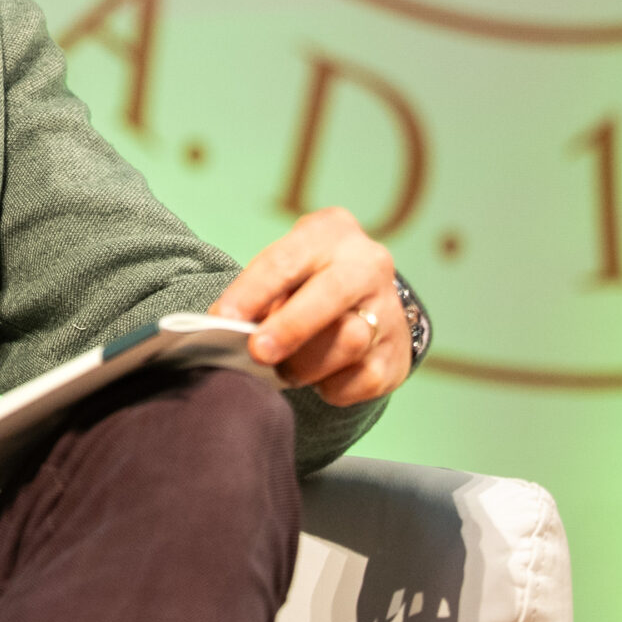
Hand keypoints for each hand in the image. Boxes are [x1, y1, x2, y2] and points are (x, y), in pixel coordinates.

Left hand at [211, 209, 410, 407]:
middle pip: (332, 296)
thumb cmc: (311, 279)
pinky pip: (360, 380)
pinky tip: (320, 377)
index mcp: (331, 234)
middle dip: (290, 327)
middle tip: (257, 352)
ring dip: (306, 364)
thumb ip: (262, 292)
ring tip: (284, 370)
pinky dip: (331, 386)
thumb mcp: (288, 266)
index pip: (286, 261)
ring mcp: (389, 312)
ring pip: (349, 342)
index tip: (223, 319)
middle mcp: (369, 267)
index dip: (252, 291)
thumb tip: (228, 329)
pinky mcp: (398, 356)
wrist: (371, 298)